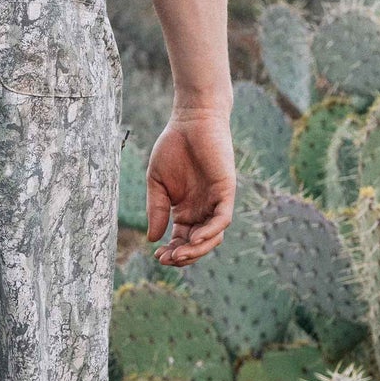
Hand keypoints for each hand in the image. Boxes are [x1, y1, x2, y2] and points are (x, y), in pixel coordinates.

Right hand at [145, 108, 236, 266]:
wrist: (190, 121)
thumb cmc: (172, 148)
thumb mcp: (156, 183)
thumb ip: (155, 210)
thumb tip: (153, 239)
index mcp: (186, 210)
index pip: (182, 240)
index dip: (171, 252)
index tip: (157, 257)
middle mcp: (203, 210)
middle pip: (198, 243)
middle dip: (184, 256)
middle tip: (166, 259)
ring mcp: (215, 202)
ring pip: (213, 236)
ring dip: (197, 250)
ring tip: (179, 255)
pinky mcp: (226, 191)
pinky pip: (222, 219)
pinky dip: (211, 232)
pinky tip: (195, 239)